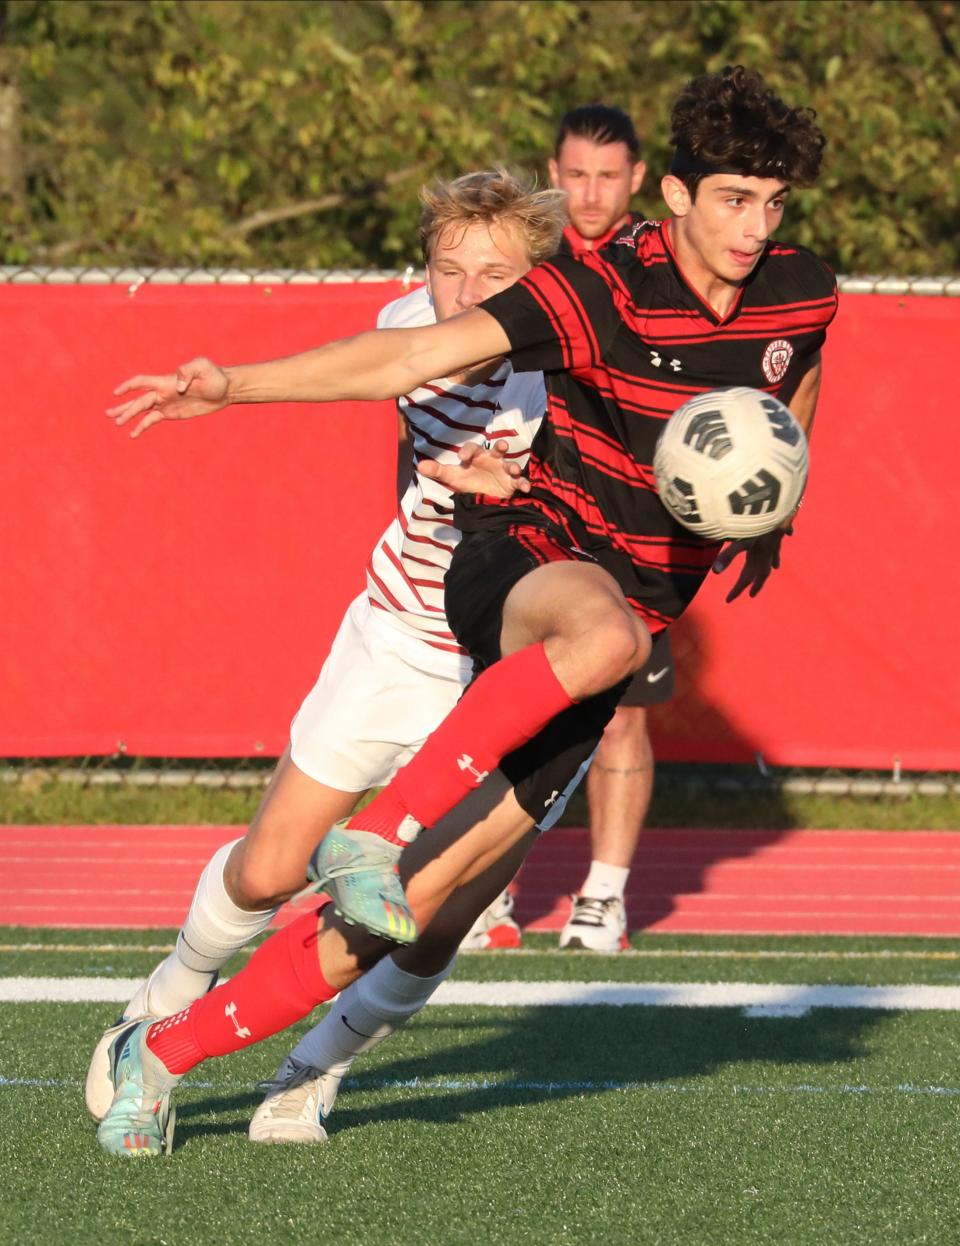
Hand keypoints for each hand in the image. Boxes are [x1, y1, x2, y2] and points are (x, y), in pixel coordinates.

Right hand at [106, 357, 230, 437]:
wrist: (225, 389)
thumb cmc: (214, 376)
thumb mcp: (203, 367)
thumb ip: (188, 372)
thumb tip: (178, 388)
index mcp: (166, 381)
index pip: (142, 382)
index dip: (128, 387)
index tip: (116, 393)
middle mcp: (162, 392)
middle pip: (138, 400)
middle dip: (124, 408)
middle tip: (109, 416)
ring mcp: (166, 403)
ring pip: (142, 410)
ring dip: (128, 416)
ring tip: (116, 424)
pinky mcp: (172, 413)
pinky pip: (153, 419)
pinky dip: (142, 426)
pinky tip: (133, 434)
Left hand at [417, 439, 530, 498]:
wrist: (485, 497)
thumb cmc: (469, 482)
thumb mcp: (453, 477)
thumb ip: (438, 471)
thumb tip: (419, 466)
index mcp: (477, 457)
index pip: (472, 448)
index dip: (468, 450)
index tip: (462, 457)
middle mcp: (492, 460)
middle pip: (498, 449)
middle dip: (500, 447)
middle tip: (502, 446)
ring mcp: (504, 471)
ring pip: (511, 464)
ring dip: (514, 465)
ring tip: (513, 470)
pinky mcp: (513, 483)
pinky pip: (520, 482)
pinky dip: (524, 484)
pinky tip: (525, 488)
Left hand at [711, 523, 792, 601]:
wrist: (780, 509)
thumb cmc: (758, 524)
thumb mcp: (740, 540)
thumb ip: (728, 555)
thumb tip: (715, 572)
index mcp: (757, 559)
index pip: (745, 578)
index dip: (737, 590)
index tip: (728, 600)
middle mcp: (767, 553)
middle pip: (762, 572)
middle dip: (756, 584)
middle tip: (752, 594)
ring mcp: (775, 542)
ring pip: (773, 556)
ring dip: (772, 564)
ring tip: (776, 568)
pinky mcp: (780, 529)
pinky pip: (781, 537)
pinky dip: (784, 537)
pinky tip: (790, 533)